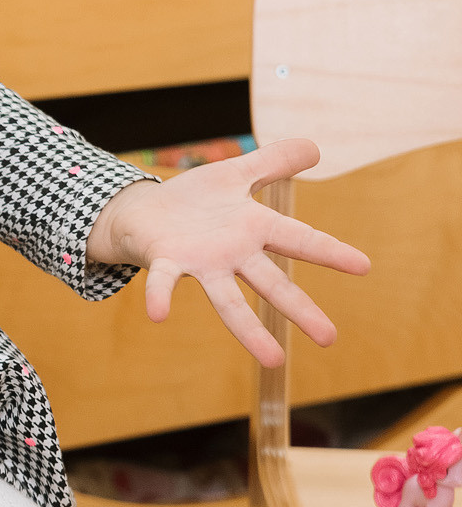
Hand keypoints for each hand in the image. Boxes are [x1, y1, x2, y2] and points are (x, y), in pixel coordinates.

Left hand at [87, 137, 371, 366]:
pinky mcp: (165, 262)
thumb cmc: (195, 199)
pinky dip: (160, 296)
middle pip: (271, 282)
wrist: (143, 212)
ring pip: (228, 298)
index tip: (364, 265)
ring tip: (272, 360)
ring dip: (247, 329)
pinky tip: (158, 315)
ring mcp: (200, 263)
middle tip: (329, 338)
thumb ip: (273, 162)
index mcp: (253, 228)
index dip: (330, 250)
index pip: (299, 238)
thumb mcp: (236, 173)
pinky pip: (163, 281)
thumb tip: (314, 146)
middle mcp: (232, 253)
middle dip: (300, 308)